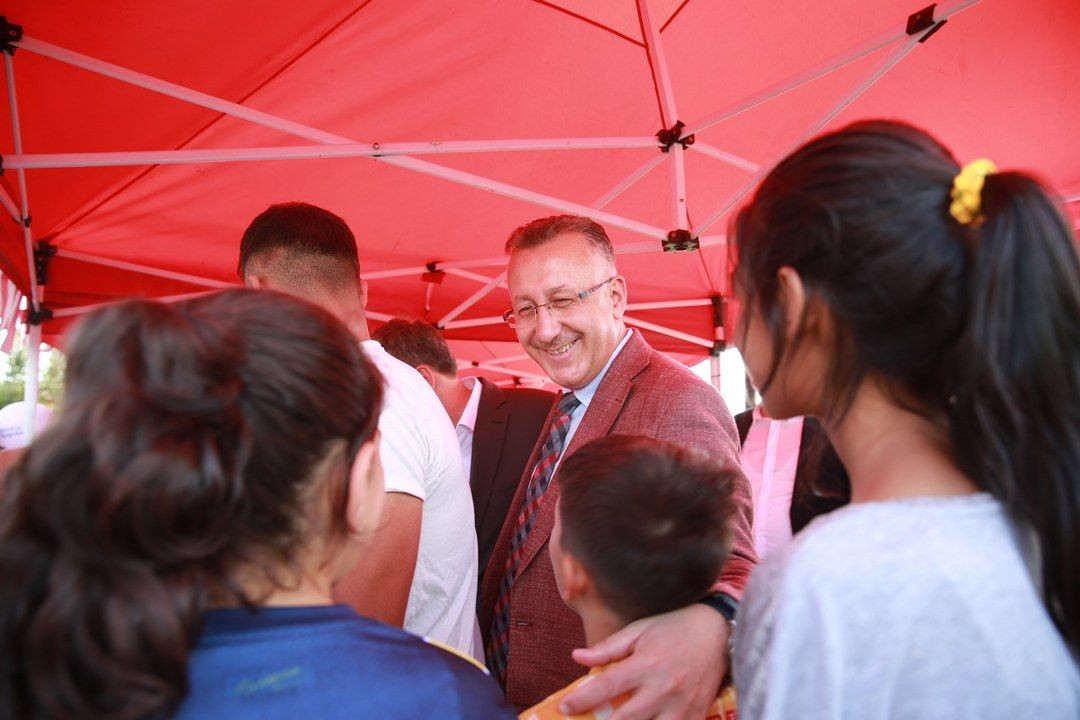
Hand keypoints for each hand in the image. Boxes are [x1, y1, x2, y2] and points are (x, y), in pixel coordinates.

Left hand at [559, 603, 728, 719]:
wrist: (718, 632)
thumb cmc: (673, 628)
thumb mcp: (639, 630)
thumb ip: (608, 648)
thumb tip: (577, 657)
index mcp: (646, 664)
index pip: (606, 687)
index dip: (581, 700)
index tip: (565, 707)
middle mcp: (663, 688)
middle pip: (625, 719)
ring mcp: (681, 706)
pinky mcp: (696, 716)